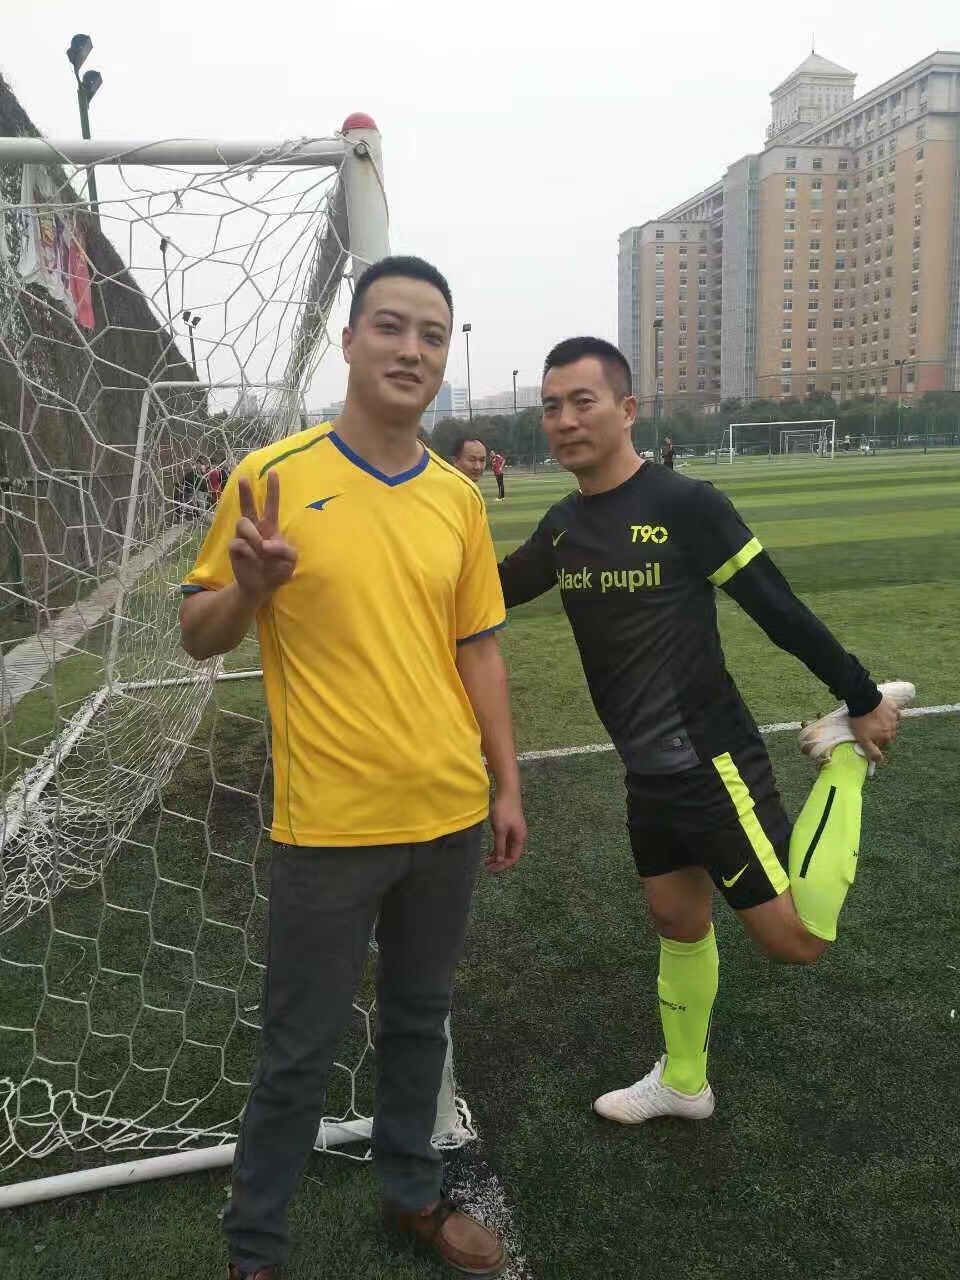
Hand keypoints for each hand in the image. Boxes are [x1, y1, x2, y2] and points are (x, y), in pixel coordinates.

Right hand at [229, 470, 296, 602]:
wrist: (262, 587)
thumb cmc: (277, 570)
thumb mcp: (290, 561)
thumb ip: (285, 551)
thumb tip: (266, 544)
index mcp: (270, 527)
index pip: (271, 505)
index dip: (272, 489)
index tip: (273, 472)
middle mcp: (254, 529)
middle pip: (247, 507)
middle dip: (245, 492)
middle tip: (244, 479)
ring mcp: (243, 538)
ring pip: (243, 523)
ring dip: (254, 535)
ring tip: (261, 549)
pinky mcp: (234, 549)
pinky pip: (238, 543)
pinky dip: (248, 550)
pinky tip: (253, 558)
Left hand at [485, 788, 526, 873]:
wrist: (507, 793)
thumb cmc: (504, 811)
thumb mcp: (500, 830)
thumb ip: (500, 846)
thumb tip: (500, 860)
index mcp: (519, 838)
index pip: (513, 858)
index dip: (503, 865)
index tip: (492, 869)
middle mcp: (518, 837)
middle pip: (510, 854)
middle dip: (499, 862)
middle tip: (487, 867)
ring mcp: (514, 832)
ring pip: (506, 848)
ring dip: (497, 855)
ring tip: (486, 861)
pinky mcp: (509, 827)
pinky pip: (504, 841)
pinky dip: (497, 847)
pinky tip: (490, 851)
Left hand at [850, 693, 900, 763]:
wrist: (864, 701)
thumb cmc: (861, 721)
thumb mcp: (863, 739)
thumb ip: (872, 751)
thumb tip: (879, 760)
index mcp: (886, 738)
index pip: (886, 746)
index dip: (878, 745)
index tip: (872, 741)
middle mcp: (893, 729)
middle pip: (889, 736)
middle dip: (882, 735)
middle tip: (872, 730)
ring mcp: (894, 718)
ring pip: (892, 725)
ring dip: (886, 725)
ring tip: (875, 721)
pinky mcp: (894, 708)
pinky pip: (895, 714)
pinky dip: (891, 715)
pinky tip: (884, 713)